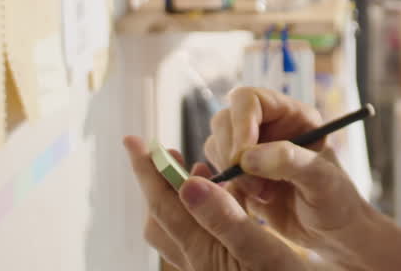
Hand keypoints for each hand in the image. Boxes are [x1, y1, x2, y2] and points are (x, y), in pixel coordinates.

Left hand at [123, 135, 308, 270]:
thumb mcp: (266, 252)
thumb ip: (226, 219)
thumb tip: (187, 184)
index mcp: (205, 255)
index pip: (163, 206)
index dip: (148, 170)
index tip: (133, 141)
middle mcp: (198, 264)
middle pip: (163, 217)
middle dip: (161, 180)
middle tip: (169, 152)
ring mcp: (210, 269)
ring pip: (179, 228)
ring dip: (181, 196)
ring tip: (198, 172)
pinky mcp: (223, 270)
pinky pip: (198, 236)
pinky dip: (202, 211)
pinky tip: (225, 203)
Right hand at [204, 87, 372, 259]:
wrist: (333, 232)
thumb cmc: (337, 200)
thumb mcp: (323, 179)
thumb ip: (290, 161)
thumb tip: (246, 156)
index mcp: (291, 114)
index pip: (250, 100)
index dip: (240, 123)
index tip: (240, 157)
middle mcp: (267, 126)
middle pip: (224, 121)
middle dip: (231, 154)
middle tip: (255, 186)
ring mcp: (250, 151)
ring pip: (216, 147)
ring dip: (232, 175)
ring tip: (265, 195)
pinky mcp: (238, 177)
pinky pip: (215, 175)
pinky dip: (225, 190)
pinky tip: (253, 204)